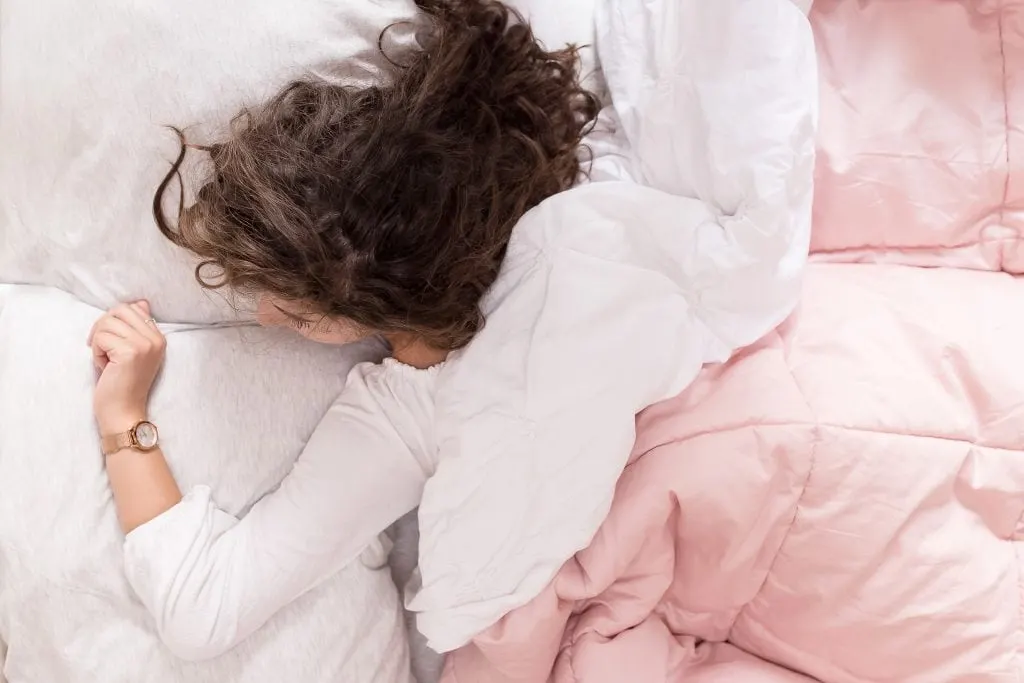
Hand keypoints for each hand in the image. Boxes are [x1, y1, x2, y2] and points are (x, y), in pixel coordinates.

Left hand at [88, 301, 165, 433]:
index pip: (133, 308)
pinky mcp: (129, 352)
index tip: (112, 343)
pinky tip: (104, 366)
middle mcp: (155, 339)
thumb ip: (137, 327)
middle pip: (119, 310)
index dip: (114, 322)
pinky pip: (101, 337)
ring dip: (98, 341)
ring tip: (105, 360)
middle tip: (102, 348)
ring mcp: (144, 345)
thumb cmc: (123, 383)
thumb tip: (140, 302)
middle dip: (103, 326)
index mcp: (159, 338)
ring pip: (107, 322)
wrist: (124, 411)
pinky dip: (95, 352)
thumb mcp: (134, 351)